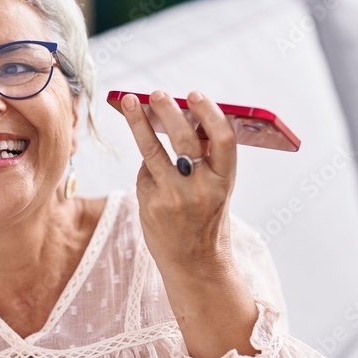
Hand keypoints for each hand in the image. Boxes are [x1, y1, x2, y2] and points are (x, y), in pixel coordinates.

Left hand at [120, 90, 257, 357]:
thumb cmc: (206, 219)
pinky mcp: (151, 205)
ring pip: (153, 151)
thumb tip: (178, 117)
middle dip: (168, 111)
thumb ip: (204, 159)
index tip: (194, 94)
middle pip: (184, 139)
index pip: (223, 138)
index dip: (209, 112)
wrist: (195, 265)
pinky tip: (152, 168)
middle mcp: (201, 188)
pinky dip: (147, 166)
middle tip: (158, 93)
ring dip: (140, 123)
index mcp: (226, 180)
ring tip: (131, 102)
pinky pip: (145, 173)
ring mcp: (174, 197)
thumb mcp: (217, 188)